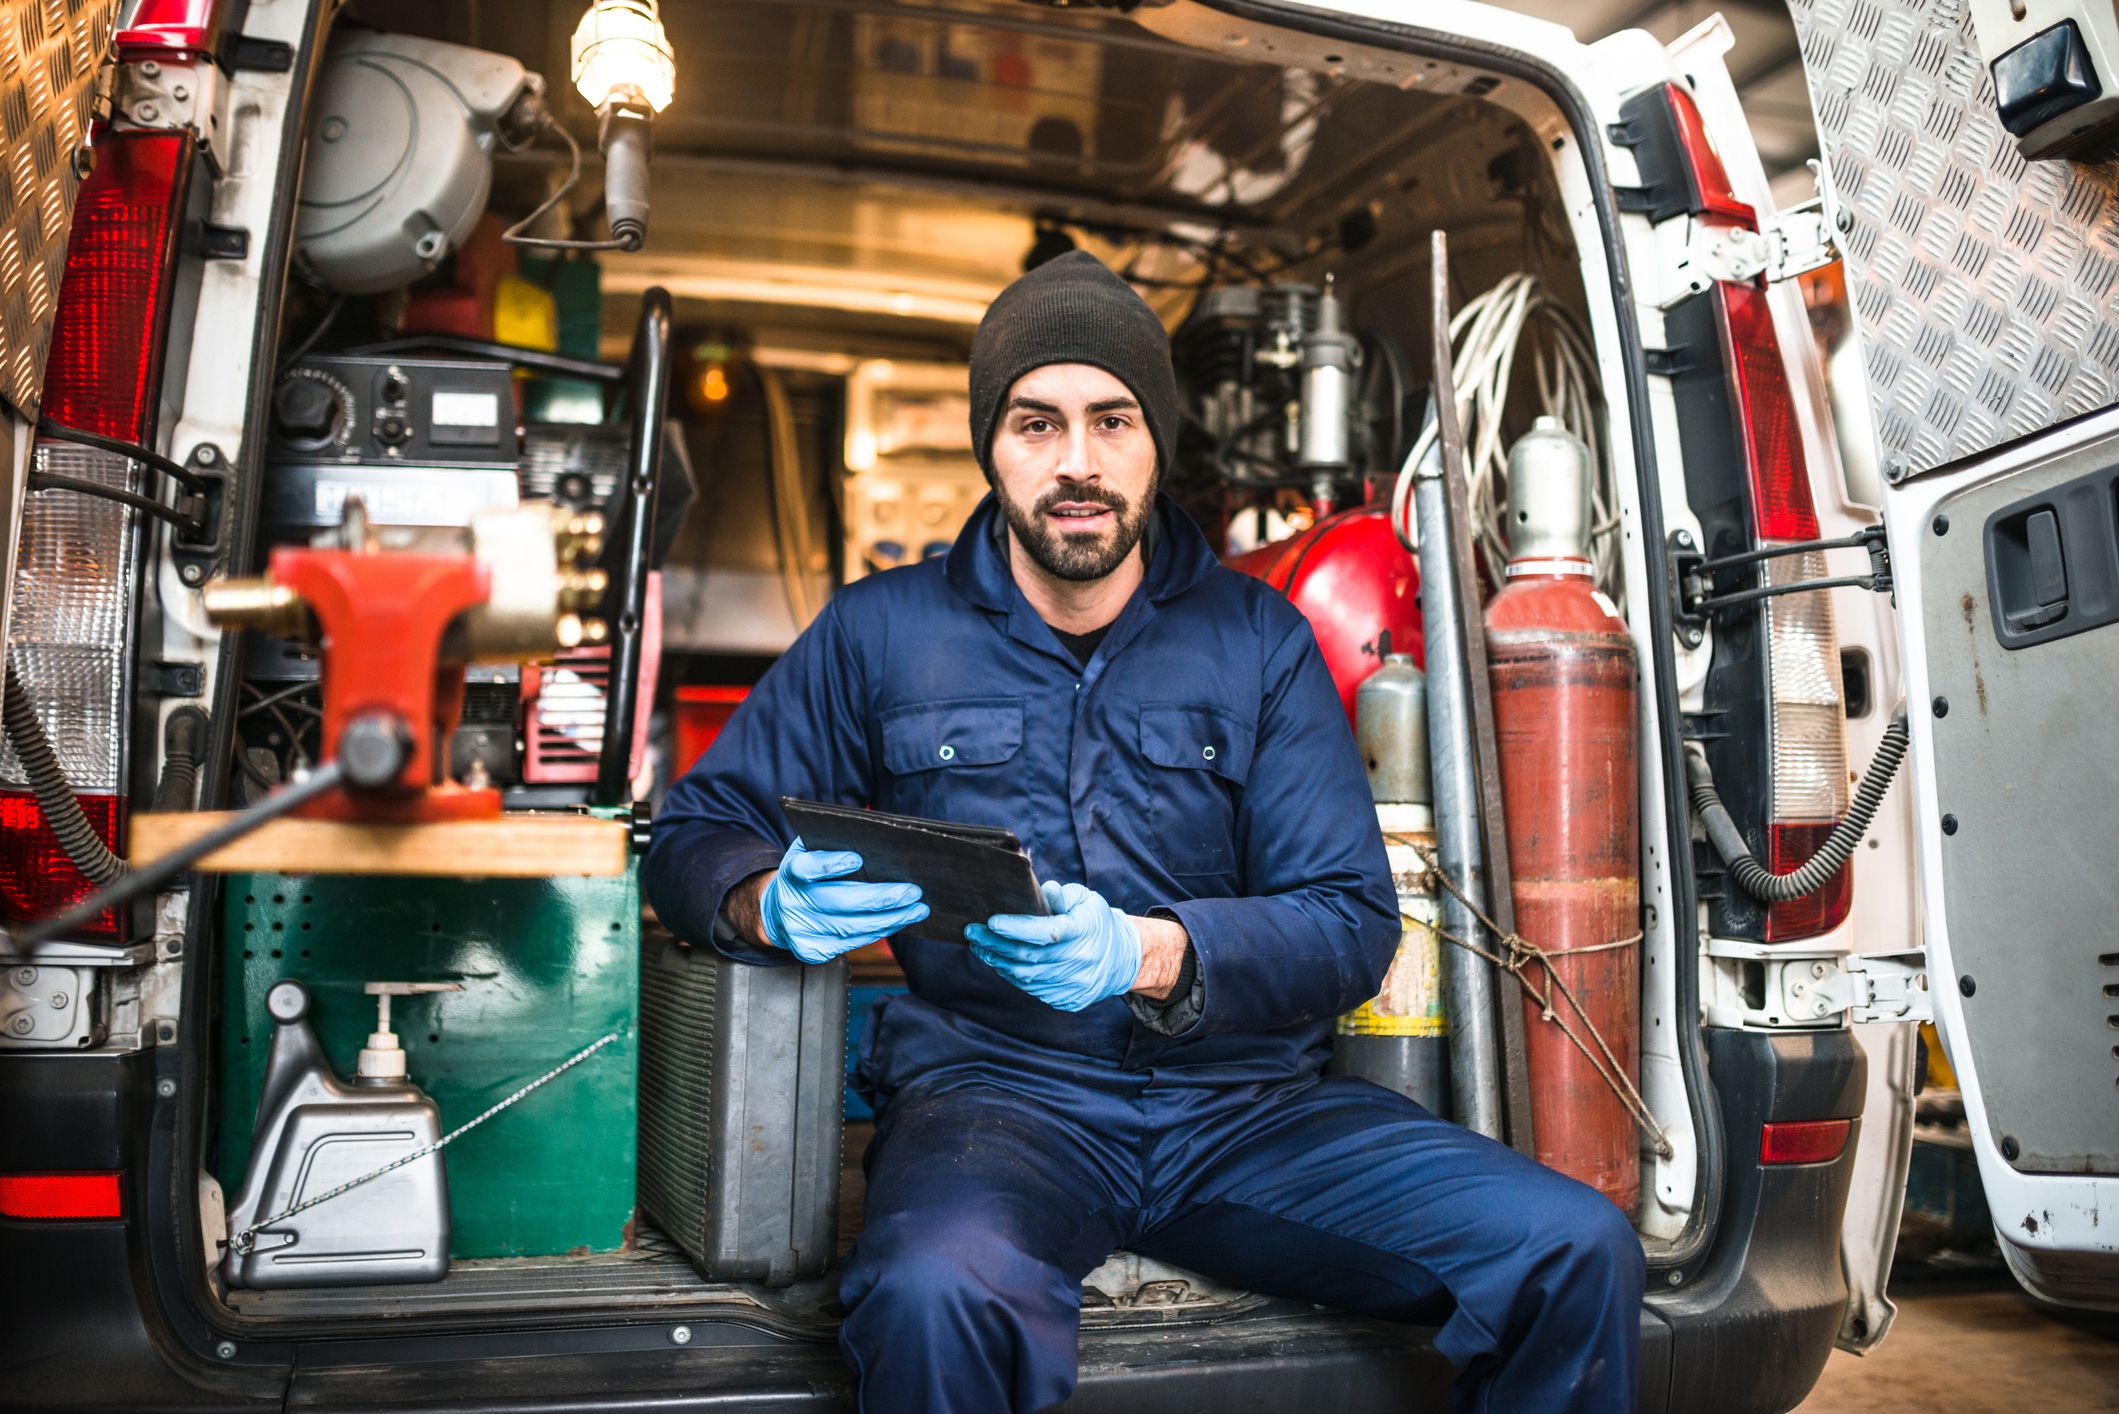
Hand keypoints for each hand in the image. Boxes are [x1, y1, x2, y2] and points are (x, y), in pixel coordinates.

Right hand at [759, 840, 928, 963]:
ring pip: (851, 928)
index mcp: (791, 871)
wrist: (778, 910)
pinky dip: (878, 932)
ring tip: (917, 909)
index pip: (807, 868)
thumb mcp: (811, 850)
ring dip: (890, 919)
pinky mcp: (811, 951)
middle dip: (881, 897)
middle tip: (913, 891)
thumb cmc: (808, 873)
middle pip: (839, 902)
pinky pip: (851, 943)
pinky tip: (897, 922)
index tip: (857, 859)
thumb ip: (834, 843)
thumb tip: (877, 839)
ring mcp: (799, 930)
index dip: (830, 864)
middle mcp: (792, 903)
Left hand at [967, 880, 1141, 1011]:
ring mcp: (1075, 985)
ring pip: (1026, 977)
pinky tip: (1000, 962)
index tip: (991, 921)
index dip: (1016, 928)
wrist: (1121, 959)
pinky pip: (1033, 989)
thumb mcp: (1085, 899)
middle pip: (1029, 957)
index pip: (1046, 932)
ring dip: (998, 962)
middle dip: (995, 944)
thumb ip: (1062, 895)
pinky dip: (1012, 976)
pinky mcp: (1068, 1000)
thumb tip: (1043, 890)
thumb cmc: (1095, 922)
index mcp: (1085, 931)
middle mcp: (1081, 961)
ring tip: (980, 946)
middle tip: (972, 932)